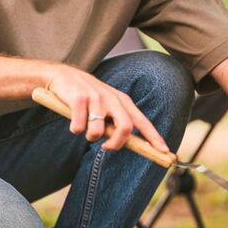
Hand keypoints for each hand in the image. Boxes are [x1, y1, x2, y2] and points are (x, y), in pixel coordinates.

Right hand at [43, 64, 169, 152]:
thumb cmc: (87, 97)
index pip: (142, 122)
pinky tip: (72, 119)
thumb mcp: (107, 106)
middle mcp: (112, 99)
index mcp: (122, 102)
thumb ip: (118, 122)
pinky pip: (79, 127)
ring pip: (97, 132)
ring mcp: (96, 98)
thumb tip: (129, 145)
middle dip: (116, 144)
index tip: (165, 151)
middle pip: (125, 128)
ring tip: (84, 127)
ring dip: (90, 137)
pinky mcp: (79, 99)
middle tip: (106, 147)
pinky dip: (75, 129)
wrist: (62, 76)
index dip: (154, 138)